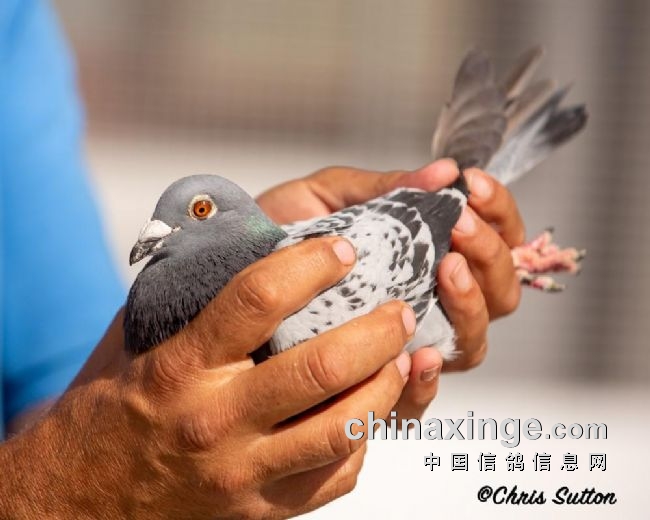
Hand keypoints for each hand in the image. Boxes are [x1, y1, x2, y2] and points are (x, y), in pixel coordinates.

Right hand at [0, 238, 413, 518]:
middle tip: (398, 309)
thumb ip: (183, 293)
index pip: (257, 299)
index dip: (310, 265)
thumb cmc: (114, 409)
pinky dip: (362, 438)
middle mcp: (216, 420)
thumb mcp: (136, 339)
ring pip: (341, 427)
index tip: (342, 250)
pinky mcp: (264, 510)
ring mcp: (244, 472)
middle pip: (319, 369)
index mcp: (182, 366)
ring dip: (386, 386)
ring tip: (403, 357)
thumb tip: (232, 237)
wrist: (79, 501)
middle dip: (375, 332)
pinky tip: (369, 411)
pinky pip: (335, 475)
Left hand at [257, 159, 523, 419]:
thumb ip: (383, 188)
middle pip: (497, 294)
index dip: (499, 215)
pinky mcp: (372, 388)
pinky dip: (431, 378)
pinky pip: (419, 398)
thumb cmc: (277, 234)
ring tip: (445, 268)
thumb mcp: (327, 197)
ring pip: (471, 342)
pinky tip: (422, 354)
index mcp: (421, 257)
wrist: (221, 277)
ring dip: (471, 304)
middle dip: (490, 256)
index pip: (489, 242)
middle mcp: (424, 302)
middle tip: (460, 226)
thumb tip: (444, 172)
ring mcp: (403, 346)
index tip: (473, 186)